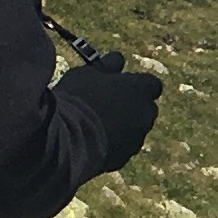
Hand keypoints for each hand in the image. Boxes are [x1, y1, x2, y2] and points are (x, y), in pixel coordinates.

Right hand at [54, 53, 161, 168]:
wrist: (66, 139)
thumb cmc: (77, 98)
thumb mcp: (87, 73)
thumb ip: (107, 66)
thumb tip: (117, 59)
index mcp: (141, 89)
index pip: (151, 84)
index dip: (136, 84)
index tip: (120, 84)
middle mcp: (146, 114)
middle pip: (146, 108)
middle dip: (133, 106)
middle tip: (108, 104)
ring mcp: (137, 138)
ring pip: (135, 130)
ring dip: (124, 126)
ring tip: (96, 124)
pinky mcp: (124, 158)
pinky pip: (123, 147)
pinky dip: (114, 143)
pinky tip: (92, 140)